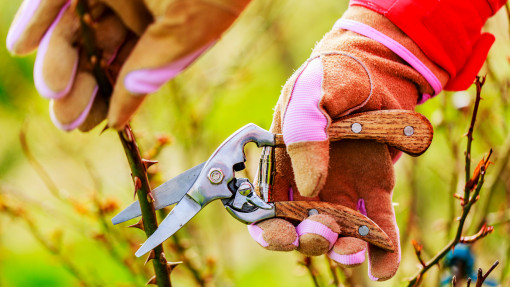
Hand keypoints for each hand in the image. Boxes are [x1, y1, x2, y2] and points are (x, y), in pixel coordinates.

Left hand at [7, 0, 250, 130]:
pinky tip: (23, 47)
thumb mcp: (182, 37)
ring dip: (57, 60)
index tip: (90, 125)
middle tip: (66, 117)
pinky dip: (37, 20)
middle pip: (97, 53)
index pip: (128, 70)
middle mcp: (132, 10)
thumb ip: (148, 74)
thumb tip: (120, 120)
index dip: (108, 98)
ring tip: (51, 90)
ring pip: (73, 28)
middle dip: (80, 86)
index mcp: (160, 31)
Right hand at [248, 6, 449, 280]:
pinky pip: (377, 225)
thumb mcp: (311, 93)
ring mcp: (342, 189)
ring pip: (338, 232)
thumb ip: (303, 132)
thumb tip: (310, 186)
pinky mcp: (375, 189)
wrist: (376, 67)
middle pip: (300, 227)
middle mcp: (308, 184)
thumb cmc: (333, 76)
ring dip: (343, 249)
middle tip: (323, 232)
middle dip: (308, 240)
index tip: (281, 235)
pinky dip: (381, 250)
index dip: (268, 229)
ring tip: (355, 250)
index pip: (265, 208)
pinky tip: (383, 268)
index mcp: (282, 165)